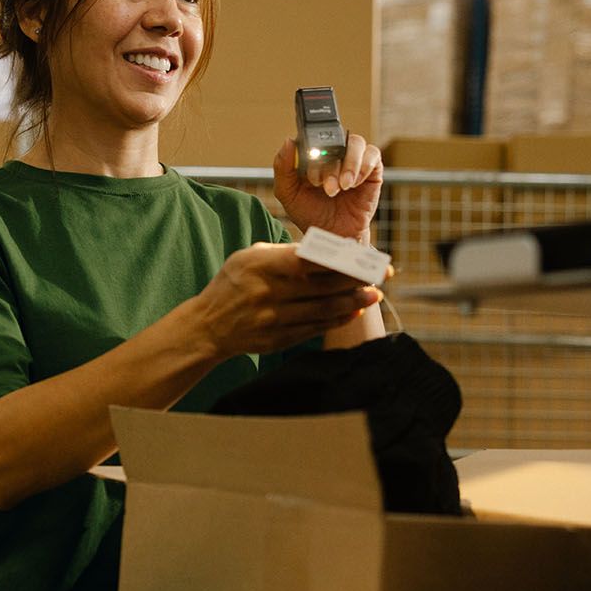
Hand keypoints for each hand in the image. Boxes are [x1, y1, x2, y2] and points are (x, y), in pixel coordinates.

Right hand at [186, 243, 381, 358]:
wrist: (208, 326)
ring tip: (375, 295)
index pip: (308, 260)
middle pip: (321, 286)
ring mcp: (274, 319)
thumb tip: (325, 250)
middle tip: (382, 274)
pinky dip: (336, 320)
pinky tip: (353, 312)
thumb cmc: (234, 284)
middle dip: (356, 280)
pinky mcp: (278, 339)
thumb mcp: (250, 257)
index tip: (363, 255)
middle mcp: (268, 293)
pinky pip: (314, 328)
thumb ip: (284, 253)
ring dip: (353, 302)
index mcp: (261, 265)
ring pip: (322, 309)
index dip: (339, 258)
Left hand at [272, 136, 382, 241]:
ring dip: (348, 165)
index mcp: (313, 155)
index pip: (314, 138)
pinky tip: (354, 184)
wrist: (333, 235)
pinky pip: (373, 154)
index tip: (310, 177)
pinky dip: (363, 167)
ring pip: (356, 143)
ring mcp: (353, 160)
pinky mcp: (372, 170)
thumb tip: (289, 141)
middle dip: (330, 166)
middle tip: (326, 188)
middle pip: (336, 140)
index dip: (312, 152)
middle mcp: (334, 154)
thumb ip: (282, 168)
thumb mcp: (288, 193)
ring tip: (342, 187)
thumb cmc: (311, 214)